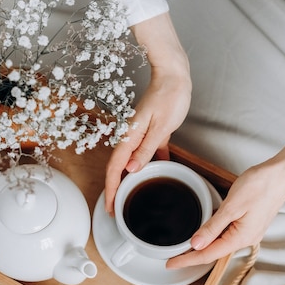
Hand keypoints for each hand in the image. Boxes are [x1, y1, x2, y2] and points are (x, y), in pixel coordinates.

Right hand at [104, 12, 190, 213]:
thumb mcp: (161, 125)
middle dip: (115, 189)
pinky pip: (147, 152)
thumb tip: (131, 170)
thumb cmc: (169, 96)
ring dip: (129, 179)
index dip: (111, 189)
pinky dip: (148, 164)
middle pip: (119, 167)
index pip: (115, 168)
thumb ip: (146, 149)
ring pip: (131, 162)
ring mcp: (141, 134)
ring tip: (130, 197)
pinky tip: (157, 172)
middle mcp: (132, 136)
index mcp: (131, 135)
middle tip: (116, 209)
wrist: (174, 75)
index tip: (110, 206)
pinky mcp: (152, 131)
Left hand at [166, 162, 284, 267]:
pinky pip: (227, 235)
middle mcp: (246, 239)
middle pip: (213, 253)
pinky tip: (204, 234)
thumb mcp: (232, 206)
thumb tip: (196, 244)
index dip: (187, 260)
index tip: (171, 264)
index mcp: (241, 238)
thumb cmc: (261, 186)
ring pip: (220, 244)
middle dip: (192, 257)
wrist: (282, 174)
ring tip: (184, 250)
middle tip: (172, 258)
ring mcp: (249, 231)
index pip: (208, 255)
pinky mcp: (250, 223)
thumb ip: (213, 227)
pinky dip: (213, 237)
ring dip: (202, 247)